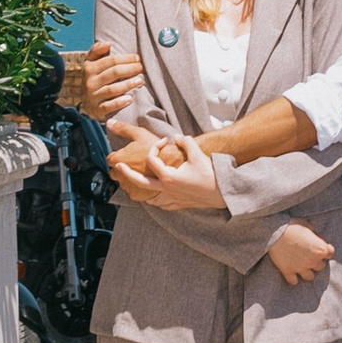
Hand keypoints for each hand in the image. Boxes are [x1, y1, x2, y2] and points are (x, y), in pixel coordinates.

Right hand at [59, 42, 144, 122]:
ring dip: (129, 84)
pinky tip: (130, 99)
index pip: (111, 61)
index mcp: (89, 68)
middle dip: (130, 69)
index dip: (126, 58)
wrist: (88, 103)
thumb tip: (108, 43)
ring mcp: (93, 97)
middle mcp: (90, 82)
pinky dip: (120, 102)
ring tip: (141, 81)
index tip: (138, 59)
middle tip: (141, 68)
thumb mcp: (91, 63)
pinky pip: (109, 106)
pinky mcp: (97, 110)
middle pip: (114, 73)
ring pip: (113, 89)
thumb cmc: (95, 78)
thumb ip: (97, 51)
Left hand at [108, 136, 224, 210]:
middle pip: (140, 182)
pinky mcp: (179, 205)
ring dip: (140, 190)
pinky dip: (156, 201)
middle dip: (127, 174)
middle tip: (119, 166)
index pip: (152, 160)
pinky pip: (162, 205)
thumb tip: (177, 136)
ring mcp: (172, 199)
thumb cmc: (210, 174)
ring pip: (149, 197)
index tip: (164, 141)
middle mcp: (166, 190)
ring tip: (133, 185)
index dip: (156, 147)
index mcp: (168, 177)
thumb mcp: (197, 154)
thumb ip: (185, 142)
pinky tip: (155, 198)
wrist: (222, 192)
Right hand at [264, 221, 333, 286]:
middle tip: (309, 255)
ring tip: (302, 265)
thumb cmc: (291, 225)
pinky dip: (293, 279)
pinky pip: (293, 281)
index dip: (326, 250)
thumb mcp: (306, 225)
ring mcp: (300, 268)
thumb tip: (314, 234)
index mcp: (320, 249)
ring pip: (310, 277)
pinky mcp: (288, 271)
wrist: (274, 232)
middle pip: (321, 267)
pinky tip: (291, 272)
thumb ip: (313, 232)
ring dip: (307, 272)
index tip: (320, 247)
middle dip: (316, 261)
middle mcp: (313, 260)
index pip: (331, 253)